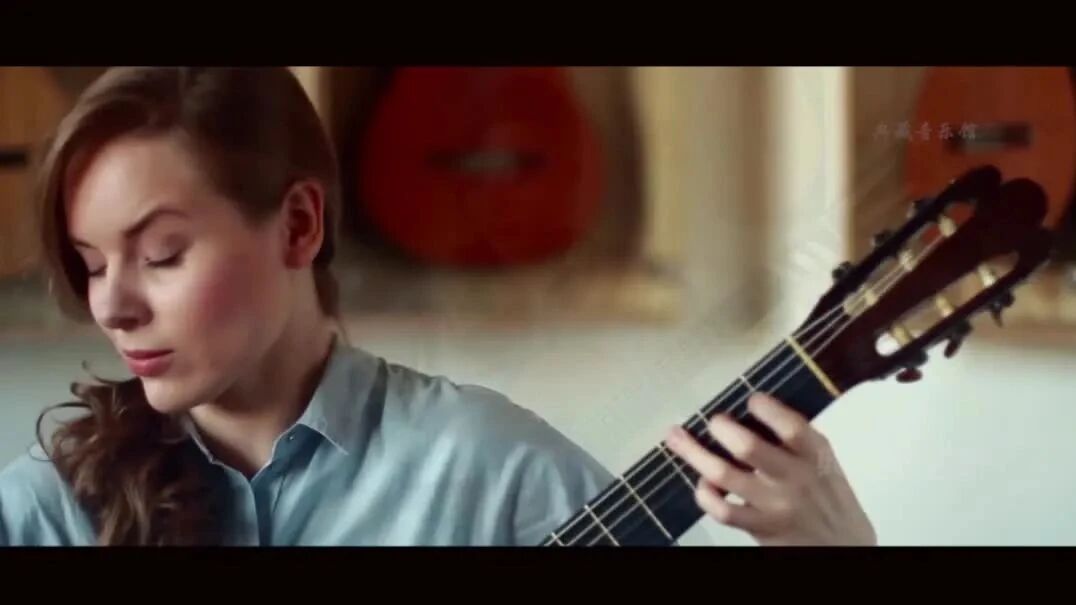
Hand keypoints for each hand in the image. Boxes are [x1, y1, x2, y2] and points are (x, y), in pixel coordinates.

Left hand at [664, 392, 875, 545]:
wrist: (844, 546)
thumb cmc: (827, 496)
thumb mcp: (823, 462)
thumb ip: (796, 441)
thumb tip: (749, 412)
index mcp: (815, 455)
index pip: (791, 427)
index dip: (766, 409)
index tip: (751, 400)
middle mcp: (795, 478)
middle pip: (748, 448)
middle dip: (721, 428)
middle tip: (714, 422)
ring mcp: (776, 505)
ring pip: (724, 475)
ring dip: (695, 453)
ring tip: (678, 438)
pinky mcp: (761, 528)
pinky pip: (722, 510)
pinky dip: (705, 494)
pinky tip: (702, 484)